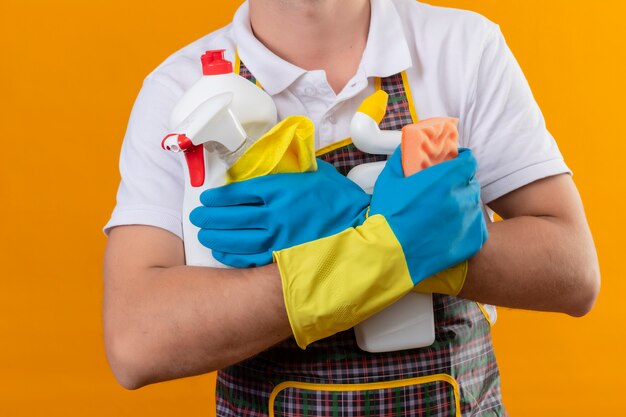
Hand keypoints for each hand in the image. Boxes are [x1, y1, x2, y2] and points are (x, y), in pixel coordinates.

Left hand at [189, 160, 369, 266]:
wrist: (365, 230)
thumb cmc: (342, 200)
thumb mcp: (318, 173)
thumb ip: (293, 168)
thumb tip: (276, 161)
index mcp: (282, 189)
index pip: (240, 192)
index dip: (219, 197)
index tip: (207, 198)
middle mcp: (276, 214)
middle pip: (232, 216)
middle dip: (210, 216)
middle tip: (197, 216)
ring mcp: (279, 239)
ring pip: (236, 238)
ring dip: (215, 235)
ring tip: (204, 233)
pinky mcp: (283, 259)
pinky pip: (250, 258)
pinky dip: (232, 255)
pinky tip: (221, 251)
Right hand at [370, 146, 487, 283]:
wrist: (390, 254)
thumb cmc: (387, 216)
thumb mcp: (389, 180)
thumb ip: (401, 158)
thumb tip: (406, 148)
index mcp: (446, 178)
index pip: (469, 161)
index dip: (462, 161)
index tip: (454, 164)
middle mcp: (462, 197)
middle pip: (471, 183)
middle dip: (460, 184)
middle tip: (444, 192)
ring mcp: (469, 220)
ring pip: (473, 206)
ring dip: (462, 206)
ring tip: (443, 215)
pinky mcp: (472, 241)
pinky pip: (475, 228)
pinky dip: (465, 228)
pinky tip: (448, 231)